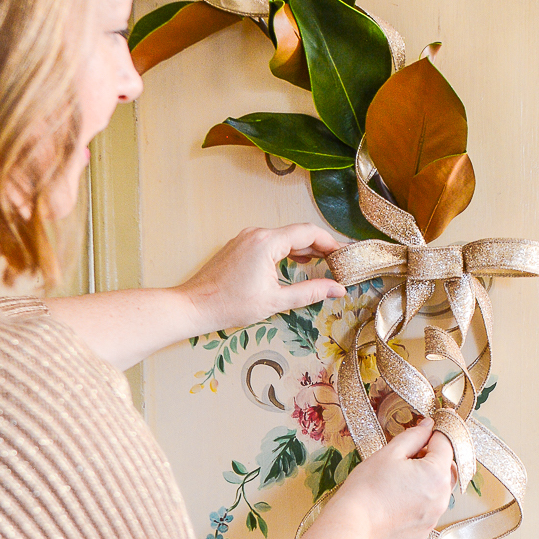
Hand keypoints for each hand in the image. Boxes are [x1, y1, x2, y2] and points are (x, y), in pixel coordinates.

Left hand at [177, 224, 346, 336]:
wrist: (194, 306)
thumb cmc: (230, 305)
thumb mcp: (276, 301)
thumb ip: (310, 292)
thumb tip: (337, 289)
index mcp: (267, 242)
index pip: (308, 232)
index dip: (331, 242)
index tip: (345, 255)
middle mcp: (256, 234)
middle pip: (297, 233)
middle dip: (320, 246)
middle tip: (338, 262)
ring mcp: (246, 238)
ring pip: (283, 238)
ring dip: (303, 248)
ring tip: (322, 263)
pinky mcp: (239, 246)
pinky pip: (269, 243)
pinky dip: (286, 251)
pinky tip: (296, 263)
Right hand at [336, 418, 455, 538]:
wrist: (353, 524)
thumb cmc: (367, 488)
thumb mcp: (389, 453)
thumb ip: (413, 437)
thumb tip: (428, 426)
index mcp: (436, 474)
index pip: (446, 444)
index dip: (435, 434)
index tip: (426, 430)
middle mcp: (442, 499)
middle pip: (446, 470)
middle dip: (432, 459)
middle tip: (406, 457)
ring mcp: (433, 519)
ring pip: (437, 492)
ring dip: (424, 482)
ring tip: (397, 481)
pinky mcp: (423, 533)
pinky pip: (426, 511)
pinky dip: (417, 503)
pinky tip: (395, 500)